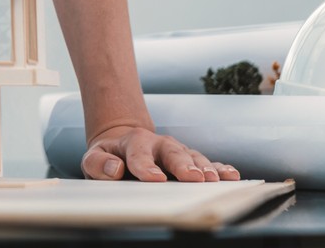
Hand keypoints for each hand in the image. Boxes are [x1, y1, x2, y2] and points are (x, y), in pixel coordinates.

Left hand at [83, 125, 239, 181]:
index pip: (138, 155)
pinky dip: (220, 169)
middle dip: (183, 165)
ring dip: (205, 168)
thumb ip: (97, 163)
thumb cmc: (109, 156)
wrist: (124, 143)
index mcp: (133, 143)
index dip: (146, 166)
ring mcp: (177, 151)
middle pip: (172, 152)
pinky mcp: (190, 160)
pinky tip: (231, 175)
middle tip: (194, 178)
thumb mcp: (94, 157)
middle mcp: (158, 144)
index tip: (155, 178)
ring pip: (193, 157)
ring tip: (214, 180)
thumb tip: (114, 168)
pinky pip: (208, 163)